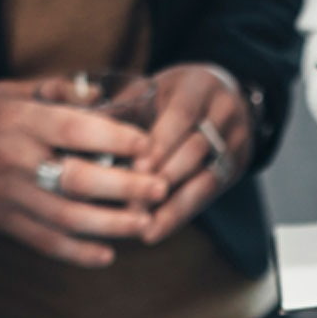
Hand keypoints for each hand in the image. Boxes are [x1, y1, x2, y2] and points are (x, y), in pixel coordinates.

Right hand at [0, 80, 168, 267]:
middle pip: (79, 179)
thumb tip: (102, 96)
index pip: (76, 131)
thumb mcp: (7, 92)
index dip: (118, 140)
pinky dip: (76, 252)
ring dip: (111, 225)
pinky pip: (42, 241)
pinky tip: (106, 255)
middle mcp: (14, 159)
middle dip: (126, 187)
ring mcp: (6, 194)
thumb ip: (54, 94)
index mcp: (19, 121)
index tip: (149, 145)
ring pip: (66, 217)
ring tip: (145, 224)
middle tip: (160, 189)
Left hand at [136, 64, 254, 243]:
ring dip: (174, 206)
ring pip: (208, 179)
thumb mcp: (151, 89)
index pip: (182, 115)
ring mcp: (237, 142)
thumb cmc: (173, 95)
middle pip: (197, 149)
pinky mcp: (237, 168)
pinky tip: (157, 230)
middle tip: (132, 204)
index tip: (137, 169)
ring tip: (145, 227)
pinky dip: (181, 215)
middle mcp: (225, 113)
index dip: (160, 144)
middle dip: (164, 178)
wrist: (222, 96)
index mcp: (199, 86)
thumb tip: (79, 127)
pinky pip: (210, 196)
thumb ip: (122, 108)